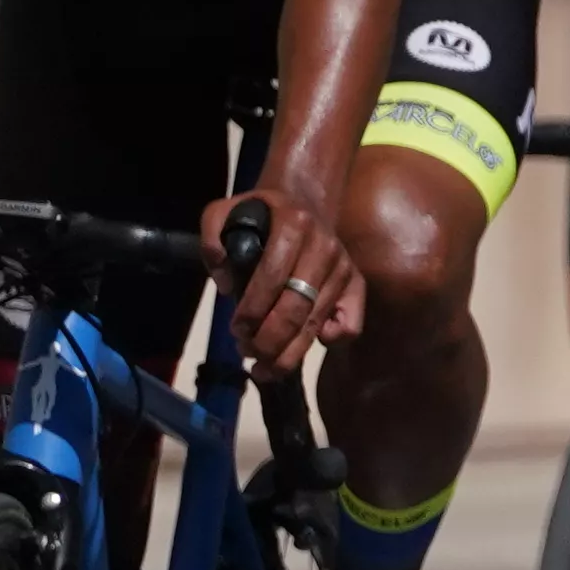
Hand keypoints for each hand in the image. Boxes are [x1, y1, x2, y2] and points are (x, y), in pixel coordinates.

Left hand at [224, 150, 365, 373]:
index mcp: (294, 224)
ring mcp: (344, 268)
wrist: (303, 203)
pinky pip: (351, 327)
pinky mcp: (357, 286)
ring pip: (316, 324)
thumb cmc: (261, 215)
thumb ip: (212, 238)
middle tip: (246, 351)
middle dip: (267, 341)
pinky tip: (303, 343)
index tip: (235, 330)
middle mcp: (325, 246)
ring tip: (262, 366)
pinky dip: (330, 342)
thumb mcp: (225, 212)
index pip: (272, 276)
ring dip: (287, 354)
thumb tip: (224, 284)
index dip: (251, 310)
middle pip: (296, 308)